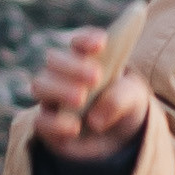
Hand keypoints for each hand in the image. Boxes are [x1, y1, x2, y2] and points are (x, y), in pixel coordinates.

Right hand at [31, 29, 152, 165]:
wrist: (119, 134)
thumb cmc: (124, 104)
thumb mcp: (133, 98)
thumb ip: (120, 98)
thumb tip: (94, 119)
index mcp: (85, 58)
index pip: (79, 42)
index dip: (86, 40)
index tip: (101, 45)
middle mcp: (63, 74)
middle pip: (54, 60)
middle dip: (73, 66)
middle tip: (96, 77)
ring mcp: (51, 98)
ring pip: (40, 85)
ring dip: (60, 89)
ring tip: (81, 99)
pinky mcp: (47, 124)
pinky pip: (41, 122)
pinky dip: (55, 124)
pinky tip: (74, 128)